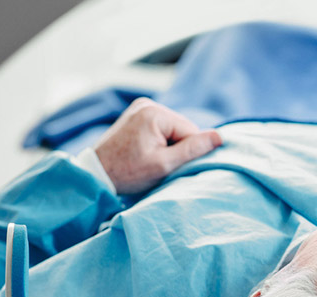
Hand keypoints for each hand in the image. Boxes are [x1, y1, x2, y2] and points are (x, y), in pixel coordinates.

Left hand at [94, 99, 221, 194]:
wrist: (96, 173)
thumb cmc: (128, 172)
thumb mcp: (164, 164)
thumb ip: (193, 149)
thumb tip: (220, 137)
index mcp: (155, 113)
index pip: (191, 131)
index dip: (186, 152)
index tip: (169, 166)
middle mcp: (147, 104)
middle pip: (181, 128)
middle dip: (177, 147)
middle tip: (158, 165)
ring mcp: (140, 107)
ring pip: (172, 128)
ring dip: (169, 145)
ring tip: (150, 159)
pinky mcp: (136, 113)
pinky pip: (160, 127)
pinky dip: (160, 141)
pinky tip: (147, 152)